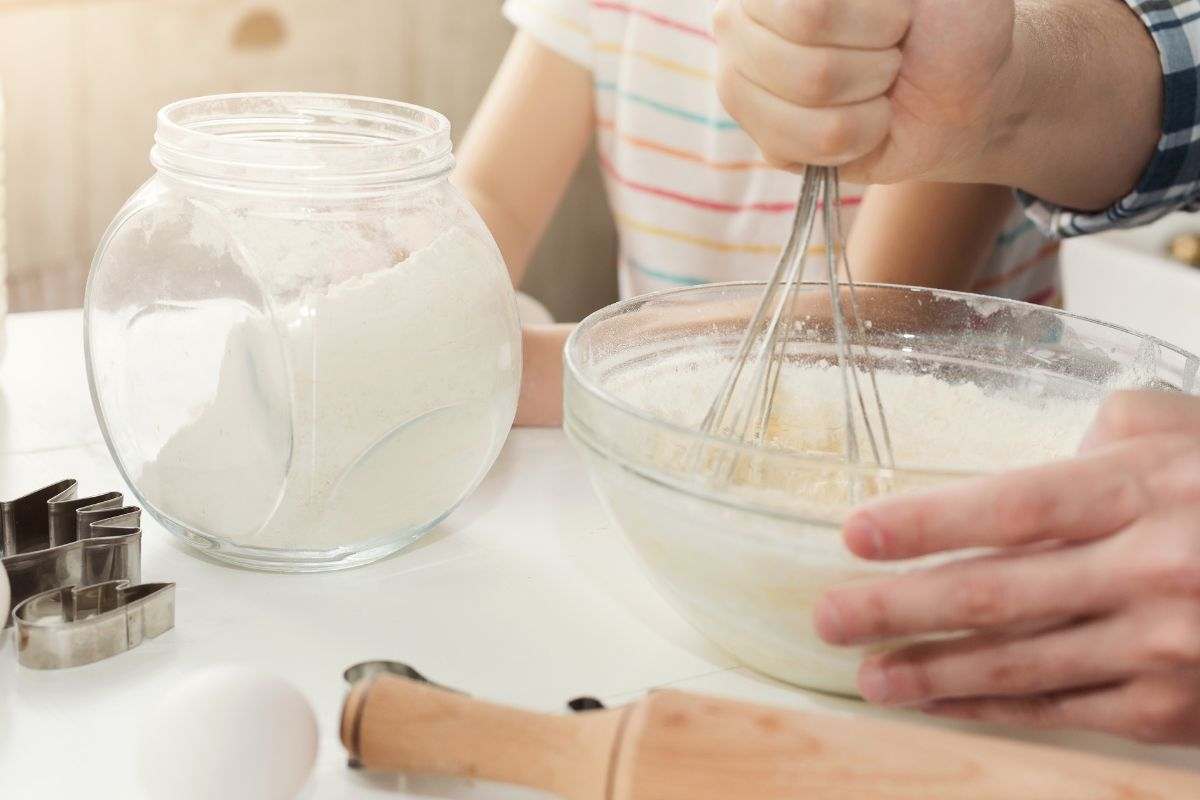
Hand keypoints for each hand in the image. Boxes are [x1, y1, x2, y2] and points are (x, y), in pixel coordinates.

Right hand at [712, 0, 1162, 208]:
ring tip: (882, 88)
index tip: (899, 18)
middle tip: (895, 55)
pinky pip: (798, 152)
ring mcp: (748, 80)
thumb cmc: (952, 20)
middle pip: (801, 56)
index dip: (870, 19)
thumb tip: (859, 24)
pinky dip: (851, 144)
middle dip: (873, 60)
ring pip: (802, 109)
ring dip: (866, 104)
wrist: (969, 83)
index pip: (809, 6)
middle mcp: (748, 18)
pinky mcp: (766, 137)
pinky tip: (865, 123)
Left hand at [815, 390, 1199, 744]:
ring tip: (871, 677)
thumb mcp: (1191, 435)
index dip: (926, 524)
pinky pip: (1068, 712)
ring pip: (1021, 666)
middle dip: (899, 609)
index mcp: (1145, 490)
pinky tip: (947, 706)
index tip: (854, 535)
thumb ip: (1109, 436)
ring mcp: (1164, 648)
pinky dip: (999, 712)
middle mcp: (1148, 570)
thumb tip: (1038, 455)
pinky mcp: (1177, 708)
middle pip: (996, 595)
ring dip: (935, 674)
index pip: (1011, 508)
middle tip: (830, 618)